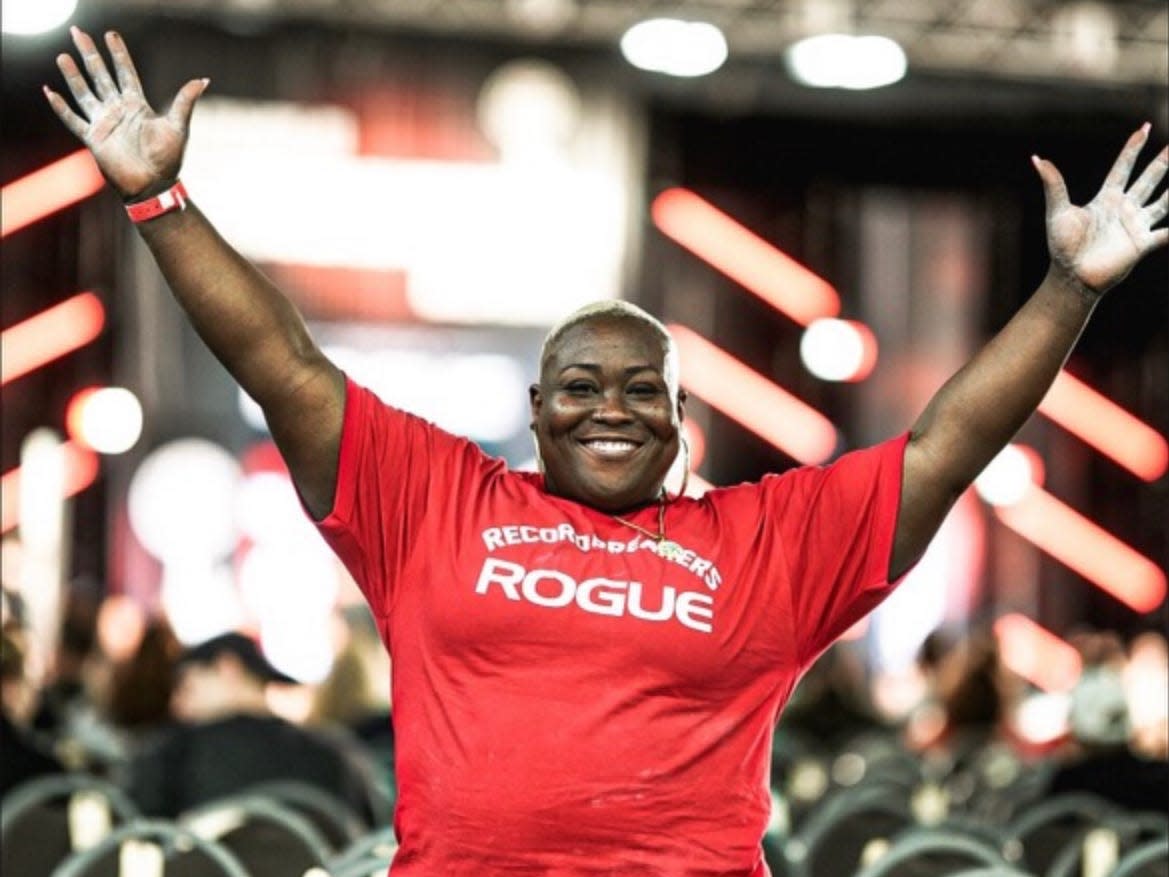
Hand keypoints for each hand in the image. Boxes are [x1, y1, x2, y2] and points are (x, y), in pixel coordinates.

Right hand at [44, 27, 207, 199]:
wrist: (154, 186)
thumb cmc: (168, 160)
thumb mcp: (178, 127)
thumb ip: (185, 101)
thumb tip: (203, 80)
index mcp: (137, 106)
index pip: (125, 73)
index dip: (118, 54)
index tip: (111, 35)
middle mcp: (118, 111)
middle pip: (101, 76)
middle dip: (90, 54)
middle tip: (78, 32)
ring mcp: (104, 124)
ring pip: (84, 93)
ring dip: (73, 76)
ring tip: (63, 56)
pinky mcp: (93, 139)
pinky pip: (72, 119)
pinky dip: (60, 106)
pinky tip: (50, 91)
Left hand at [1034, 125, 1167, 294]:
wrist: (1071, 276)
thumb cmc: (1062, 245)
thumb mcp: (1057, 211)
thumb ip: (1053, 185)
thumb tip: (1035, 158)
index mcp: (1105, 199)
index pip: (1123, 168)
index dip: (1133, 149)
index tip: (1143, 128)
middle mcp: (1123, 209)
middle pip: (1148, 179)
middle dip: (1161, 162)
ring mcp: (1135, 225)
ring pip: (1163, 202)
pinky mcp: (1141, 244)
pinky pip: (1166, 234)